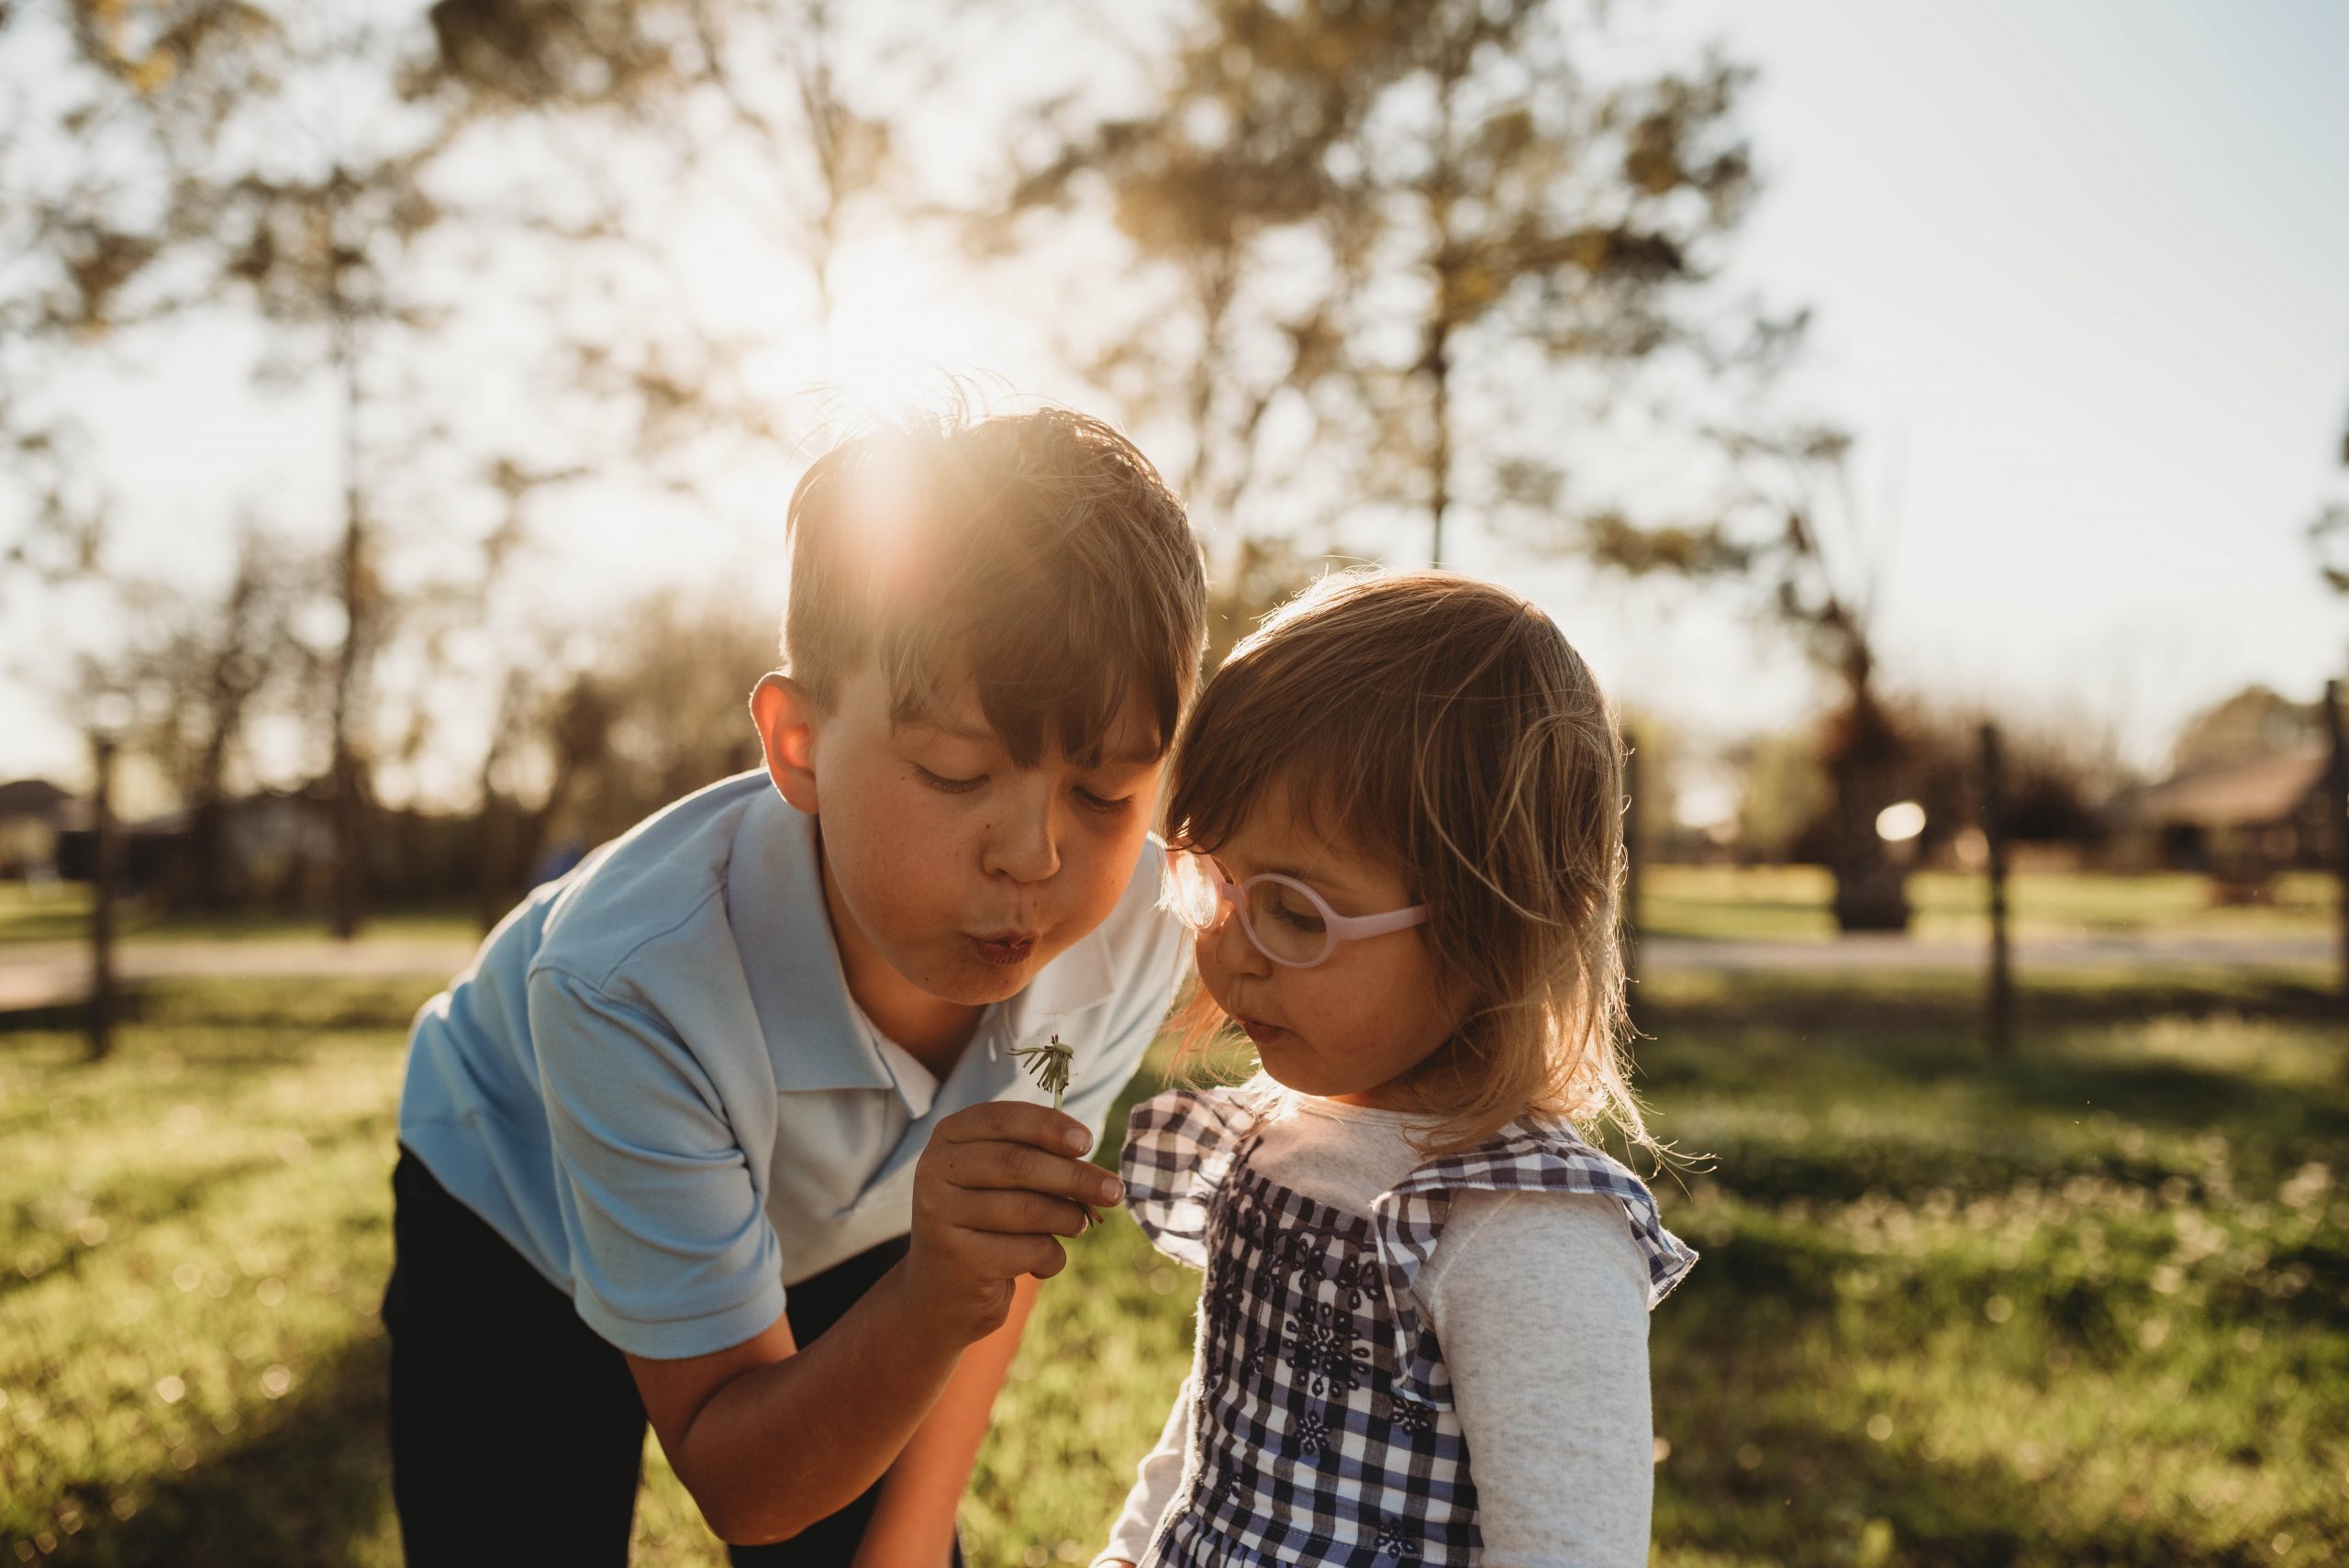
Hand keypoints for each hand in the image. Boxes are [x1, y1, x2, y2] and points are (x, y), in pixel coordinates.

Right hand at [905, 1102, 1122, 1343]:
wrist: (941, 1293)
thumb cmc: (987, 1222)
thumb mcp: (1000, 1181)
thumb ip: (1036, 1161)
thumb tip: (1092, 1165)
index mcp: (948, 1138)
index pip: (1003, 1119)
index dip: (1049, 1126)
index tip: (1087, 1142)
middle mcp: (935, 1171)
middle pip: (1018, 1163)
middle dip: (1075, 1177)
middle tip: (1115, 1191)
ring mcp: (941, 1216)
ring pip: (1028, 1209)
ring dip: (1068, 1219)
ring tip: (1077, 1226)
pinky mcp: (959, 1259)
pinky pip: (1028, 1250)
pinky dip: (1050, 1257)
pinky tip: (1040, 1263)